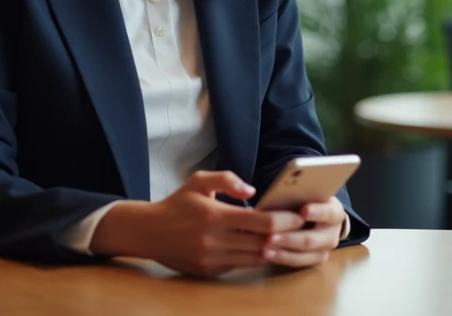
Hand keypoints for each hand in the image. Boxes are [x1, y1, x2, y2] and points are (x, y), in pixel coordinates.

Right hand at [91, 171, 304, 277]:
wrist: (148, 232)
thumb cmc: (178, 203)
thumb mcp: (200, 181)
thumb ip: (228, 180)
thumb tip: (253, 191)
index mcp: (215, 216)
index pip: (260, 222)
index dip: (284, 219)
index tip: (299, 214)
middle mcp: (214, 241)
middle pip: (262, 242)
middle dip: (285, 235)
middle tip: (303, 227)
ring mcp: (212, 259)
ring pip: (255, 257)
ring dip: (273, 248)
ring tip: (290, 238)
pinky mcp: (209, 271)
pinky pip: (240, 265)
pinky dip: (255, 256)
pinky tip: (266, 247)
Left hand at [262, 197, 345, 268]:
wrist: (321, 218)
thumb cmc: (310, 201)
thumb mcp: (309, 195)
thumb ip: (299, 196)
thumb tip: (278, 196)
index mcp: (336, 213)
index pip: (329, 213)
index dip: (317, 212)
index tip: (303, 211)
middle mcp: (334, 234)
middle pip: (311, 239)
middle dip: (289, 238)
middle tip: (269, 236)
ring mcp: (325, 250)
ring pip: (304, 254)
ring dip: (282, 252)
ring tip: (264, 249)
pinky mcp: (315, 261)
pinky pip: (298, 262)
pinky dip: (281, 258)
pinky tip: (266, 254)